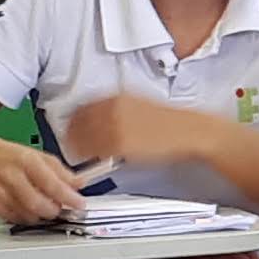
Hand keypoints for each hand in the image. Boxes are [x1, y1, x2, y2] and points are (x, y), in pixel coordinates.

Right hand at [0, 136, 97, 224]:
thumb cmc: (11, 157)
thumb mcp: (38, 156)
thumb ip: (61, 171)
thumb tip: (79, 183)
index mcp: (26, 160)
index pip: (50, 183)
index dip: (68, 196)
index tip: (79, 204)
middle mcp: (11, 176)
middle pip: (37, 203)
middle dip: (54, 210)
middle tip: (61, 207)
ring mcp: (1, 192)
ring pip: (27, 214)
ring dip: (42, 215)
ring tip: (46, 207)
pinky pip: (16, 219)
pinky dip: (28, 218)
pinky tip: (30, 210)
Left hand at [49, 90, 227, 173]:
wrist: (188, 131)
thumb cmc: (168, 123)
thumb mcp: (139, 106)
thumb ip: (116, 109)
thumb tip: (98, 119)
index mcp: (117, 97)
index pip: (82, 107)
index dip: (74, 120)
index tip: (71, 128)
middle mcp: (113, 108)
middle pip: (78, 122)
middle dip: (71, 134)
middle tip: (71, 144)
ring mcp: (115, 126)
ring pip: (83, 138)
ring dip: (77, 147)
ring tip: (80, 155)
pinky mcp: (120, 144)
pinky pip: (95, 152)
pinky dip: (89, 157)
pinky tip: (92, 162)